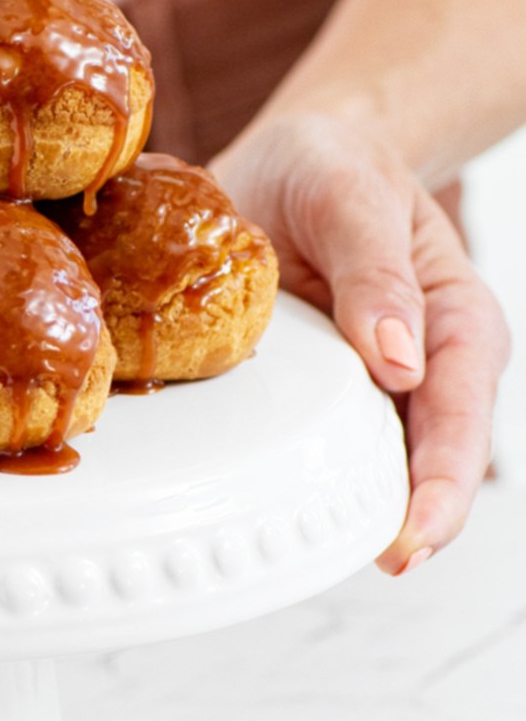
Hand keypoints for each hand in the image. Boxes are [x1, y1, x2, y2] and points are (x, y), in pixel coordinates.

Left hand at [212, 114, 510, 572]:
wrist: (292, 155)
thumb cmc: (334, 164)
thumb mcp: (352, 198)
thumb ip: (376, 273)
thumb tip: (401, 362)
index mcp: (455, 323)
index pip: (457, 418)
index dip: (439, 485)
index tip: (412, 540)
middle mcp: (419, 368)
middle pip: (425, 462)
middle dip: (409, 522)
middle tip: (378, 565)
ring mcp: (368, 389)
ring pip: (370, 466)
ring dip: (350, 510)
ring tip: (309, 557)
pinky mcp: (316, 393)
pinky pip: (311, 446)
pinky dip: (295, 477)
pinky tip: (262, 511)